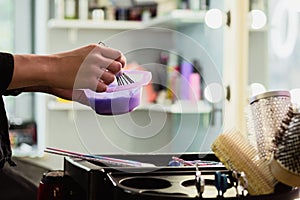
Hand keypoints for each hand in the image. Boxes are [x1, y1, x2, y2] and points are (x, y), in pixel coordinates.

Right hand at [10, 44, 125, 92]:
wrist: (49, 68)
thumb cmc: (65, 62)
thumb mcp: (84, 53)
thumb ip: (99, 57)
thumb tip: (114, 65)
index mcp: (95, 49)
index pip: (118, 55)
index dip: (120, 63)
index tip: (117, 67)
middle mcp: (96, 58)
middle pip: (118, 67)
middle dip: (116, 73)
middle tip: (108, 76)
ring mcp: (92, 70)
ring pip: (112, 78)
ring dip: (107, 82)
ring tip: (98, 82)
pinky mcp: (88, 81)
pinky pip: (104, 88)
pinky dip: (100, 90)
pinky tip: (93, 87)